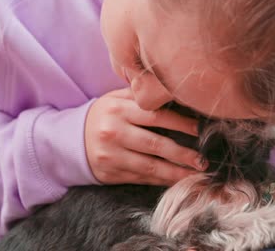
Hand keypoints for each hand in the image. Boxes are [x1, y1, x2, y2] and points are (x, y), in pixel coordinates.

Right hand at [84, 88, 206, 185]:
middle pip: (156, 143)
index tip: (200, 129)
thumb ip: (141, 96)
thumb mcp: (116, 99)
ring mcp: (111, 155)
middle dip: (183, 153)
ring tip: (196, 174)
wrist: (70, 139)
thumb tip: (176, 94)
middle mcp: (114, 132)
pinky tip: (176, 180)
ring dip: (176, 172)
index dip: (181, 123)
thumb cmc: (104, 116)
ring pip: (150, 166)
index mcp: (118, 109)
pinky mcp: (110, 173)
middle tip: (203, 159)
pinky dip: (161, 180)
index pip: (156, 115)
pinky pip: (141, 178)